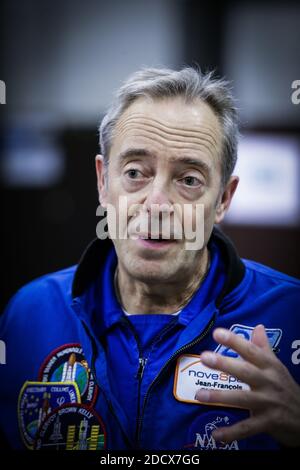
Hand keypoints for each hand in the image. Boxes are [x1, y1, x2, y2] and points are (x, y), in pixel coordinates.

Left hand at [195, 324, 299, 446]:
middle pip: (245, 370)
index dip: (234, 341)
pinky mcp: (269, 422)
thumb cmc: (285, 388)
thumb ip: (264, 348)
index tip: (217, 332)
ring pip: (243, 398)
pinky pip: (248, 428)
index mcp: (270, 366)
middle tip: (204, 357)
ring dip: (220, 397)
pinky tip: (216, 435)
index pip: (251, 350)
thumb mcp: (277, 367)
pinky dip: (232, 433)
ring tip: (200, 394)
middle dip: (225, 363)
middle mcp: (269, 382)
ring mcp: (269, 403)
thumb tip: (258, 326)